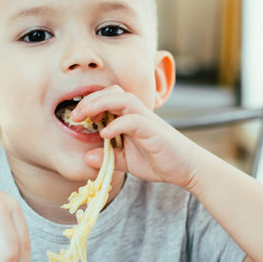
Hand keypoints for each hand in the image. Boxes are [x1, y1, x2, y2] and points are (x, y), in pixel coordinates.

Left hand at [71, 85, 205, 189]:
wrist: (187, 169)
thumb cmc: (159, 160)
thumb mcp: (127, 161)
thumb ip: (108, 157)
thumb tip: (86, 156)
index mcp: (130, 116)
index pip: (108, 98)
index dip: (90, 103)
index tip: (76, 117)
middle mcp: (138, 113)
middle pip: (112, 92)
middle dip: (91, 99)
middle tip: (75, 115)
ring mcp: (147, 120)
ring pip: (123, 99)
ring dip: (101, 104)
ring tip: (86, 116)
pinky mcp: (153, 130)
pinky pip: (134, 120)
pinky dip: (118, 125)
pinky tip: (105, 134)